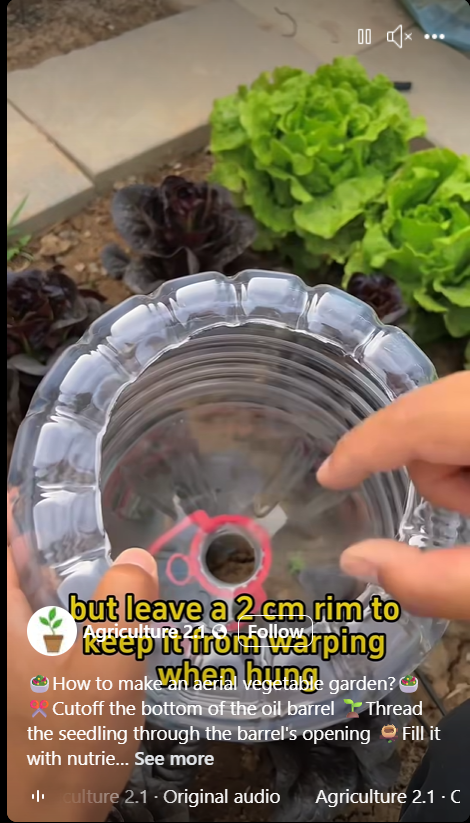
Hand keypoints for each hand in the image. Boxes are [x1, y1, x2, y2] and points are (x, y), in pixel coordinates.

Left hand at [7, 509, 157, 822]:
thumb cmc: (64, 743)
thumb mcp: (105, 669)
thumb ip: (122, 608)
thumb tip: (134, 559)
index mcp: (4, 619)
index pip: (0, 546)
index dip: (15, 510)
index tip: (40, 486)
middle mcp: (3, 635)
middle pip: (15, 575)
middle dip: (48, 546)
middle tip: (94, 524)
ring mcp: (13, 665)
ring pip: (33, 609)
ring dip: (65, 586)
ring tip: (113, 568)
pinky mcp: (26, 690)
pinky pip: (46, 640)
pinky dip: (72, 623)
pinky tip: (111, 627)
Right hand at [317, 372, 469, 619]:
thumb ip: (438, 582)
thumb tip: (356, 562)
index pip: (415, 419)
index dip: (364, 447)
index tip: (329, 477)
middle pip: (436, 410)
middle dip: (435, 470)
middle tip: (467, 516)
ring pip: (457, 411)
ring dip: (460, 465)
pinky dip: (469, 452)